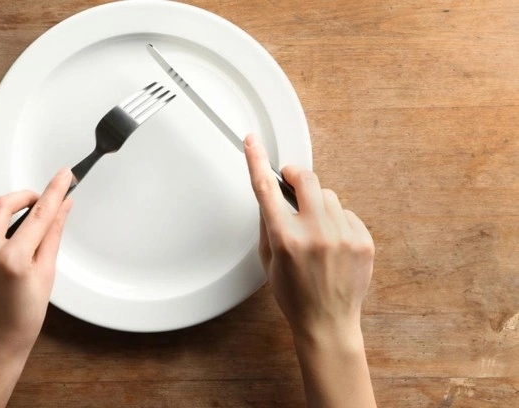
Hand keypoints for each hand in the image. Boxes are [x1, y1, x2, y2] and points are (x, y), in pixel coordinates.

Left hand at [0, 168, 72, 407]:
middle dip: (22, 197)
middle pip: (2, 204)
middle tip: (36, 201)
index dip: (53, 190)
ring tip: (15, 246)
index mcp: (11, 261)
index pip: (38, 214)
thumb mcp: (46, 276)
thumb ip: (52, 235)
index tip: (64, 175)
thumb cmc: (22, 319)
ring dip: (2, 224)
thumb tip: (63, 206)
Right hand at [244, 135, 375, 406]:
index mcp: (285, 238)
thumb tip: (272, 196)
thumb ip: (268, 225)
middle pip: (307, 179)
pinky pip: (347, 213)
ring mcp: (342, 236)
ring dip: (318, 203)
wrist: (328, 321)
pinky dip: (337, 220)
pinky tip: (333, 243)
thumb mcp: (268, 261)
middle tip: (291, 180)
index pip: (265, 189)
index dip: (257, 160)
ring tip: (316, 230)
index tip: (252, 141)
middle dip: (296, 175)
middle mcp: (315, 233)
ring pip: (328, 195)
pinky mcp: (363, 240)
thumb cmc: (294, 295)